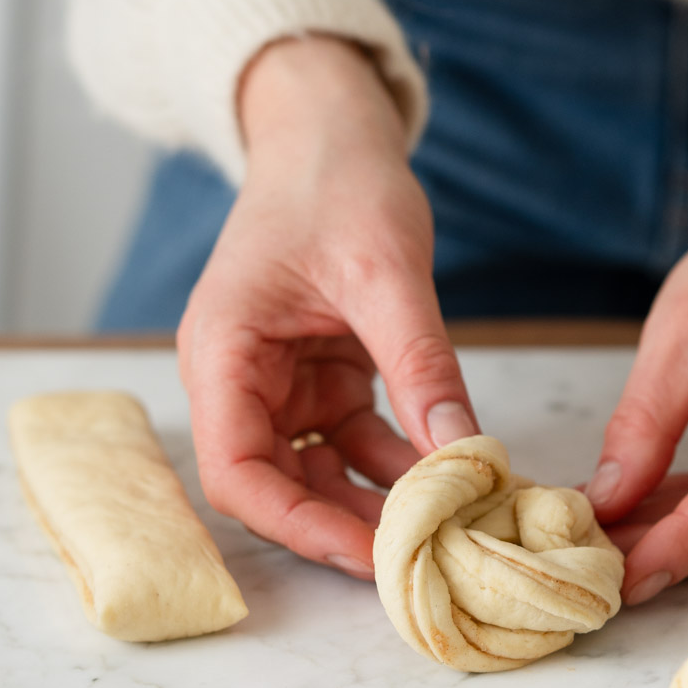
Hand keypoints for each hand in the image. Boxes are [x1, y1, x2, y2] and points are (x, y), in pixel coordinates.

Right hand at [177, 36, 476, 575]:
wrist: (332, 131)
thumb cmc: (335, 181)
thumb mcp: (384, 271)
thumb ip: (421, 365)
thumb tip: (465, 453)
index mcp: (222, 352)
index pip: (236, 471)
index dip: (298, 525)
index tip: (374, 554)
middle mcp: (240, 379)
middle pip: (277, 486)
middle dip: (347, 526)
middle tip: (427, 556)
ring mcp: (282, 384)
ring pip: (320, 474)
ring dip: (379, 503)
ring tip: (451, 528)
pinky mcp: (324, 380)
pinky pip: (358, 444)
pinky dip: (401, 465)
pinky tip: (456, 480)